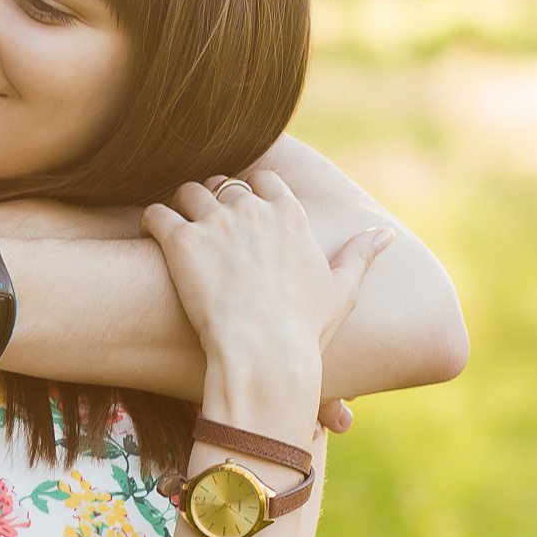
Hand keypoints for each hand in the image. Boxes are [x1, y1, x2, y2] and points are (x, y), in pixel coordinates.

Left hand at [141, 172, 391, 435]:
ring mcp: (216, 223)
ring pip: (188, 192)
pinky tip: (152, 237)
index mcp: (290, 216)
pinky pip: (156, 213)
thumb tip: (385, 234)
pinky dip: (152, 221)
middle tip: (204, 227)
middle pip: (223, 185)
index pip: (265, 181)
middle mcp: (253, 210)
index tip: (241, 212)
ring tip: (177, 230)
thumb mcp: (342, 292)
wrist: (265, 355)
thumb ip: (361, 255)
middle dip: (213, 201)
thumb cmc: (304, 331)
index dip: (249, 193)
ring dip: (181, 207)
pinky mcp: (182, 240)